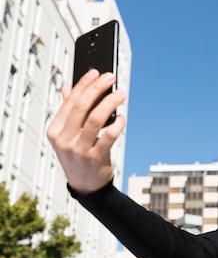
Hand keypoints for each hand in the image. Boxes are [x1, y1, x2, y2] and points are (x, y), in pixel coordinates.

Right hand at [46, 69, 126, 194]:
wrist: (86, 185)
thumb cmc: (78, 156)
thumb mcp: (66, 136)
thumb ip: (67, 112)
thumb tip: (66, 88)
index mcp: (55, 131)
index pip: (69, 102)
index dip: (83, 85)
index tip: (96, 72)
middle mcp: (65, 139)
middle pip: (82, 107)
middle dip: (97, 88)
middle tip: (111, 77)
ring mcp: (80, 150)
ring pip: (96, 119)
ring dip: (110, 102)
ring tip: (121, 94)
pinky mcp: (96, 158)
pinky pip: (109, 136)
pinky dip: (118, 124)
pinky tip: (122, 117)